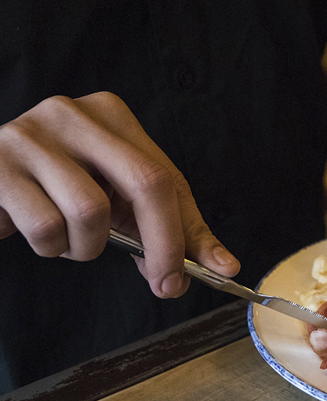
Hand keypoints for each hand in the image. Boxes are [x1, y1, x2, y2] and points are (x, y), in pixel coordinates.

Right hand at [0, 92, 238, 297]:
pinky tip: (38, 231)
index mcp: (111, 115)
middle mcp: (73, 115)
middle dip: (165, 245)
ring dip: (87, 248)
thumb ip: (166, 228)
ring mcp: (30, 136)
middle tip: (167, 285)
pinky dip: (51, 246)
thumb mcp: (115, 198)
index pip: (168, 176)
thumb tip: (222, 266)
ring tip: (70, 239)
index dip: (189, 231)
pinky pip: (45, 226)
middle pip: (147, 183)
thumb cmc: (54, 189)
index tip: (211, 272)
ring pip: (91, 213)